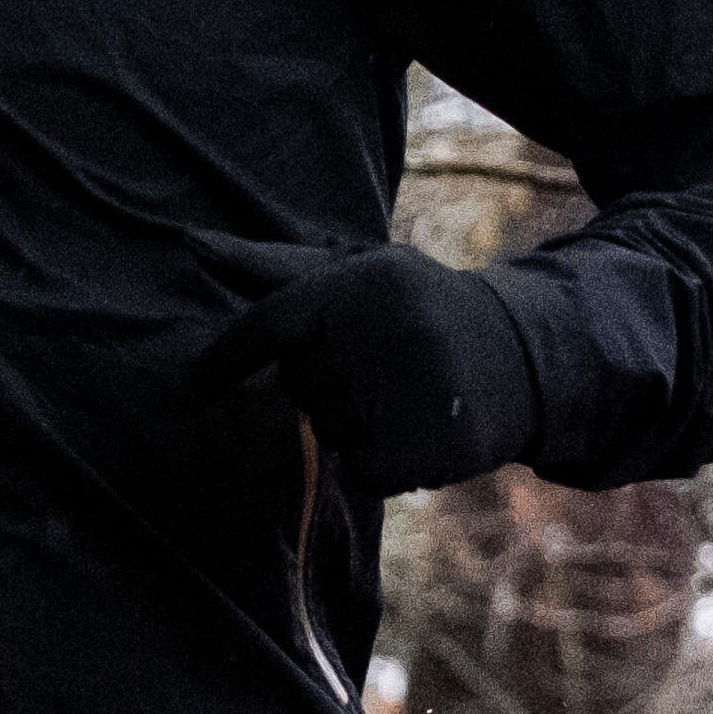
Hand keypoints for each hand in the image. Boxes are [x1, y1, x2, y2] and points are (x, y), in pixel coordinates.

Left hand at [182, 241, 536, 501]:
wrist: (525, 352)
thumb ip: (269, 268)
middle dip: (326, 386)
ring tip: (408, 391)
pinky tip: (416, 431)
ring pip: (329, 432)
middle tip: (383, 363)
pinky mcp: (434, 442)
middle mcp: (389, 328)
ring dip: (356, 424)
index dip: (222, 362)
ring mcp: (416, 385)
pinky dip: (379, 464)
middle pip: (298, 387)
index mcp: (362, 282)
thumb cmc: (411, 310)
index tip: (187, 393)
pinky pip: (361, 473)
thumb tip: (189, 241)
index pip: (268, 325)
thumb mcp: (351, 276)